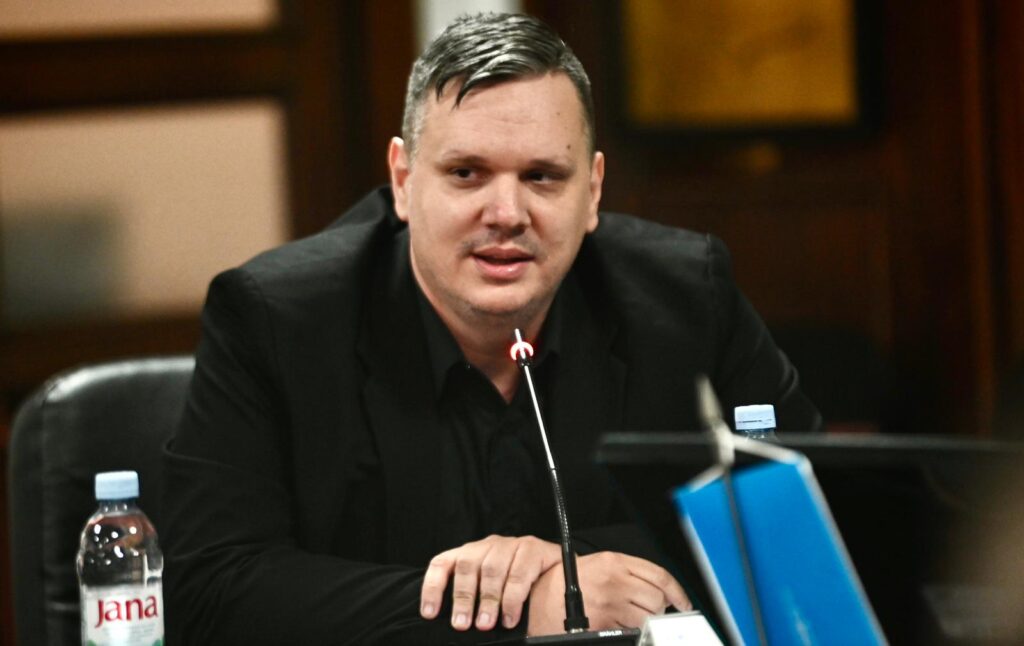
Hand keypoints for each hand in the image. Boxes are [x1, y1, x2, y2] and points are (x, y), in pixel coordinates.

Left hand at [420, 534, 561, 631]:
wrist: (560, 574)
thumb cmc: (521, 589)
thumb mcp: (491, 593)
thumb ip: (474, 602)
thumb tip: (459, 624)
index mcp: (471, 554)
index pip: (443, 564)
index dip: (433, 587)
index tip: (430, 613)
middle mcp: (488, 545)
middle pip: (467, 566)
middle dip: (463, 598)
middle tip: (462, 624)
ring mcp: (511, 544)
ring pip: (492, 569)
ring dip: (488, 600)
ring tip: (487, 623)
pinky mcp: (534, 548)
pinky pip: (520, 572)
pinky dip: (513, 598)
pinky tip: (511, 617)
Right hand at [526, 551, 689, 635]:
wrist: (539, 600)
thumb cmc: (565, 584)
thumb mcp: (596, 565)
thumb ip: (626, 572)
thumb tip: (658, 589)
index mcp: (614, 560)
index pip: (659, 574)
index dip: (677, 591)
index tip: (683, 603)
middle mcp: (614, 578)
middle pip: (657, 597)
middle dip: (658, 609)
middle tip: (650, 612)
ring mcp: (610, 601)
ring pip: (647, 616)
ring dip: (645, 622)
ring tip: (631, 619)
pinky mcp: (604, 621)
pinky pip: (632, 630)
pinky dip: (631, 632)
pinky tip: (621, 626)